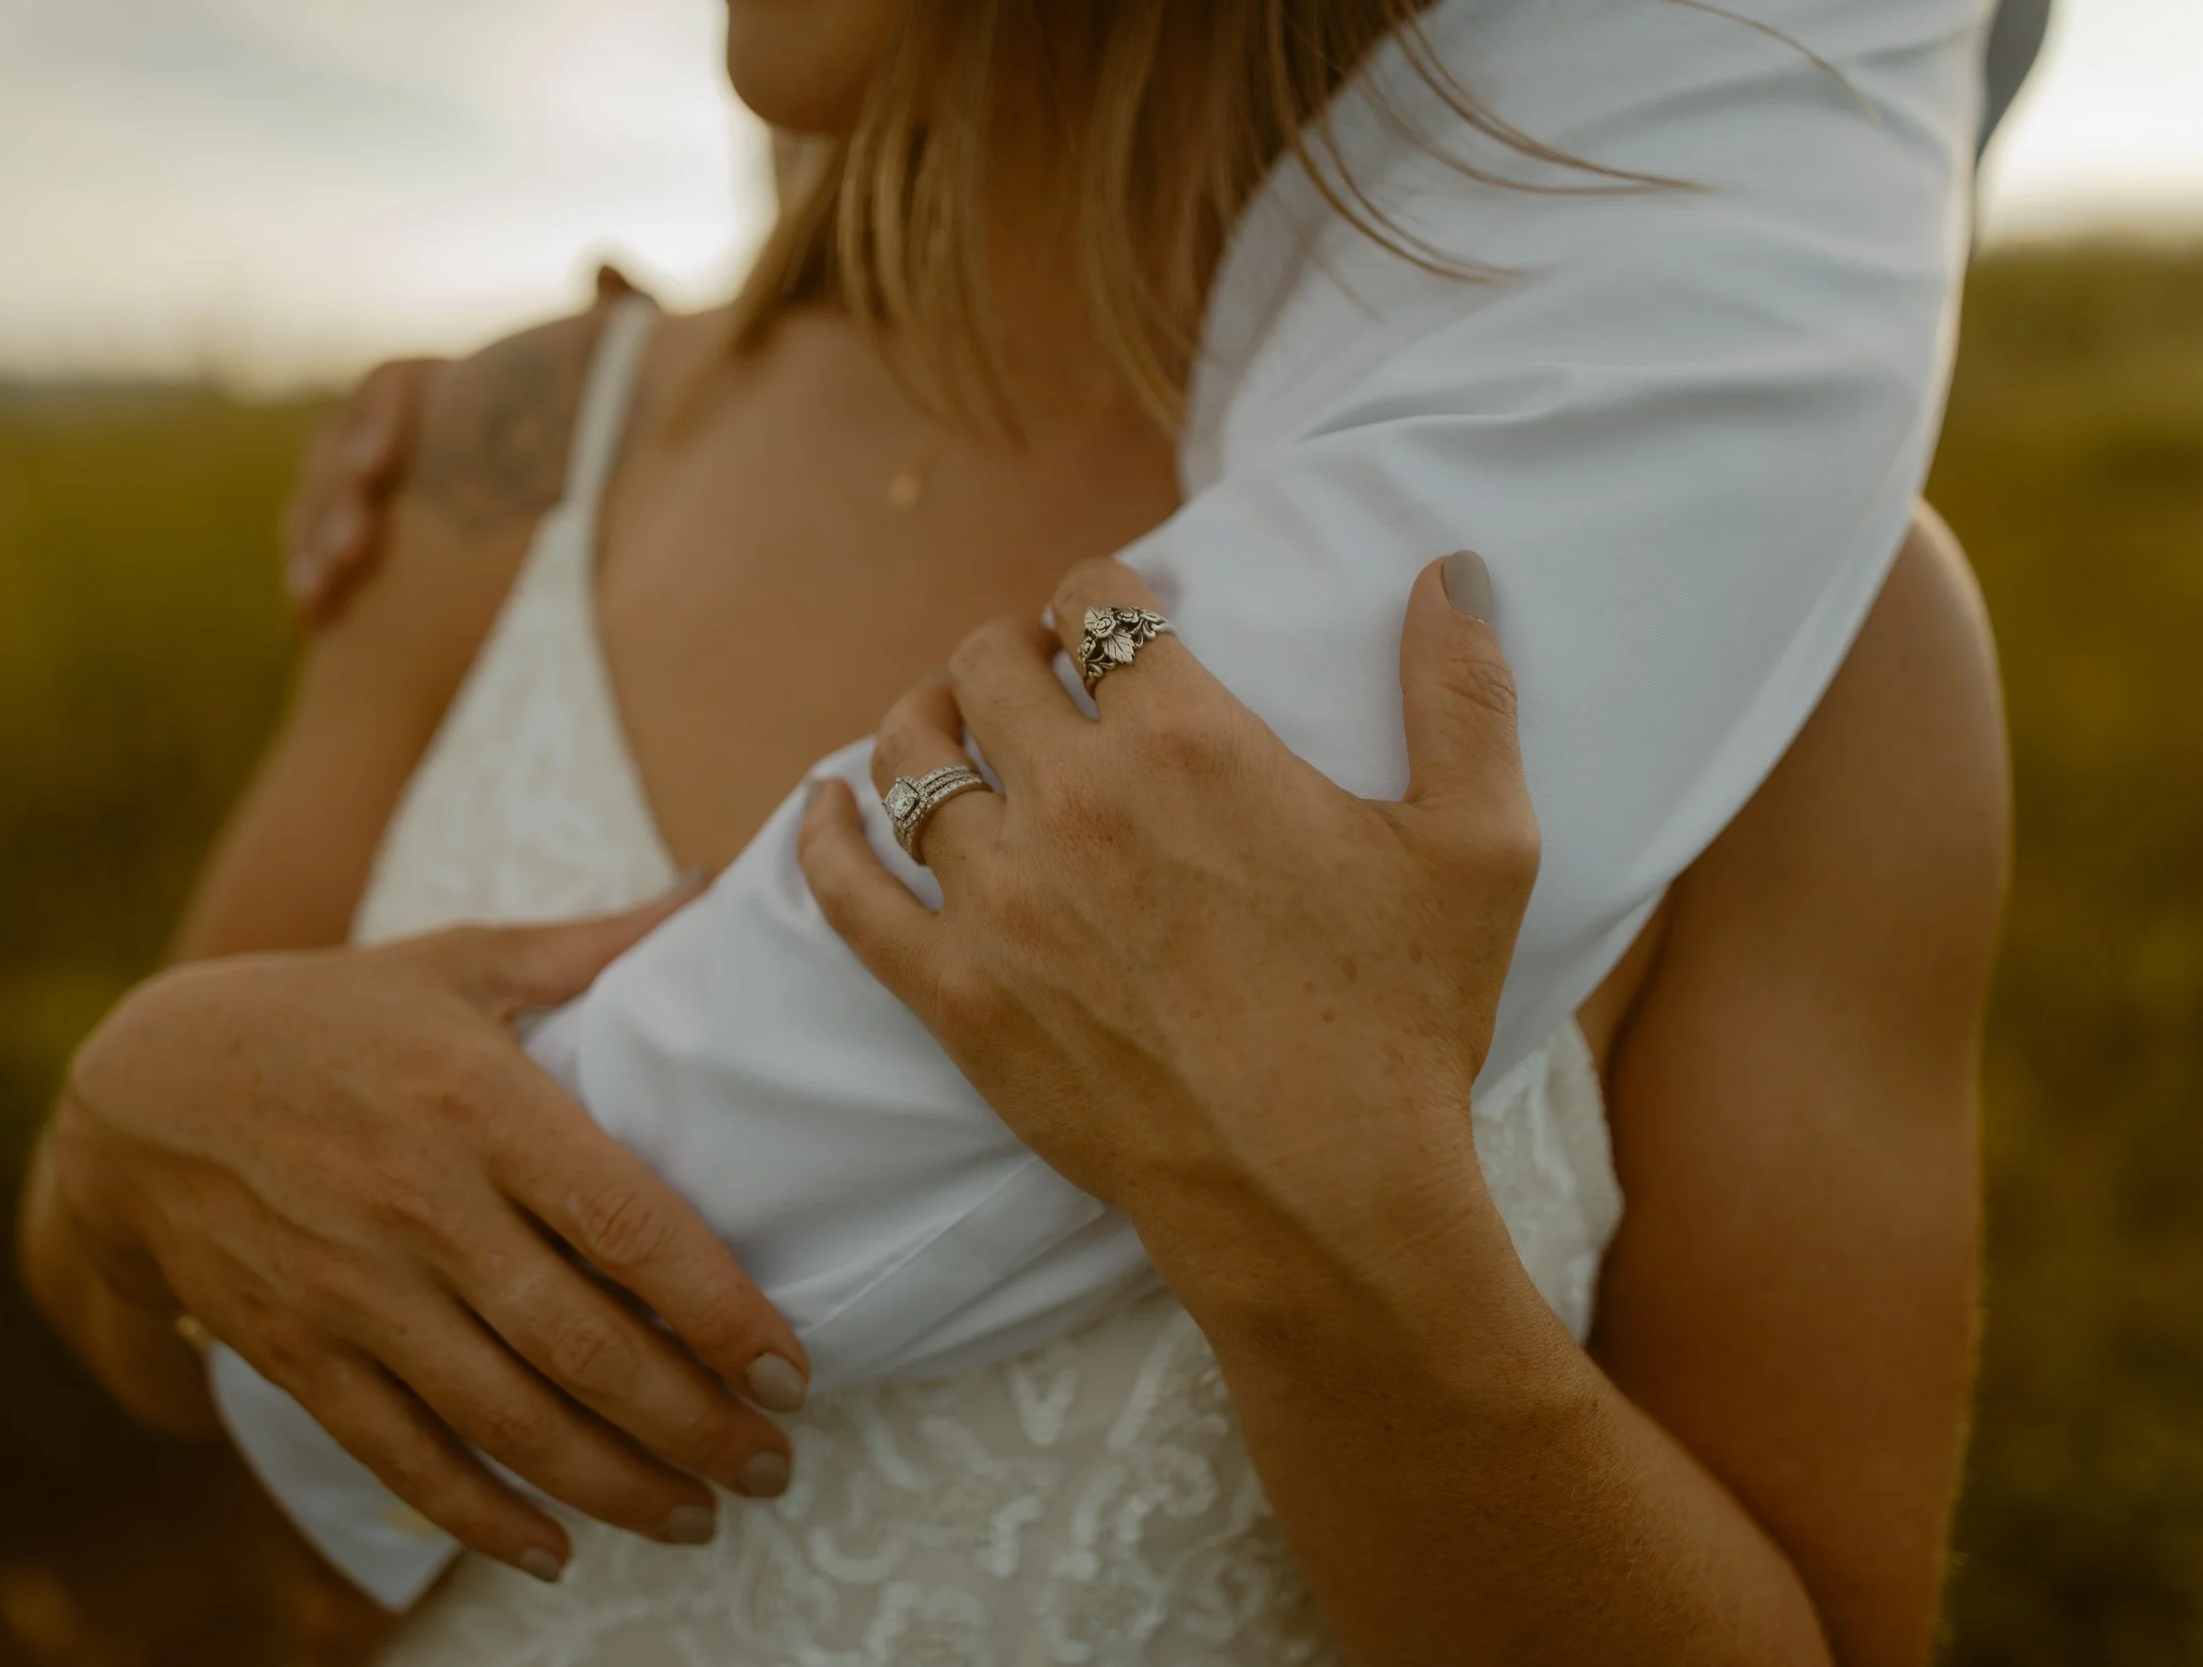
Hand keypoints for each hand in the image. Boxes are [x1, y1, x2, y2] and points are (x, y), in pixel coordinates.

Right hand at [43, 902, 810, 1576]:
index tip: (791, 1367)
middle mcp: (421, 1207)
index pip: (627, 1225)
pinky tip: (560, 1548)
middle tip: (774, 1465)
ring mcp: (354, 1290)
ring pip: (506, 1421)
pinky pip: (403, 1456)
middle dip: (695, 1424)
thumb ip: (590, 944)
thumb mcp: (454, 961)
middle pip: (585, 1347)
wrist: (137, 1091)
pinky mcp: (298, 1351)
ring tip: (701, 1515)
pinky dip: (484, 1517)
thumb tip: (715, 887)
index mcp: (479, 1103)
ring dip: (617, 1485)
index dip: (720, 1310)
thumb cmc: (326, 1017)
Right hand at [277, 263, 644, 631]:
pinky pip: (312, 563)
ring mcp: (365, 497)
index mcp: (447, 391)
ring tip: (322, 591)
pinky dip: (308, 586)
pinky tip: (309, 621)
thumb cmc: (601, 442)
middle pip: (335, 451)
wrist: (591, 532)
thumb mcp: (617, 390)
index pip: (391, 384)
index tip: (381, 468)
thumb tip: (604, 263)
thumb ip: (619, 325)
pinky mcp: (358, 556)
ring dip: (311, 546)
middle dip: (333, 500)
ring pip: (312, 508)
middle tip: (354, 549)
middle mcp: (394, 435)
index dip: (379, 420)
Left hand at [798, 553, 1536, 1257]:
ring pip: (910, 758)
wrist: (1317, 1195)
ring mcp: (999, 899)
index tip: (1102, 612)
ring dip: (921, 719)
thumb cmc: (1404, 1022)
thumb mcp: (1478, 845)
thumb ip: (1463, 692)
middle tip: (1031, 669)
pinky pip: (848, 893)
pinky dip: (823, 837)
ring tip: (940, 721)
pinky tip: (824, 807)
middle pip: (989, 667)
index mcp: (1187, 740)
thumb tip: (1448, 565)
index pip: (1096, 605)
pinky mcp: (955, 993)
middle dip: (1008, 647)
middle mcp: (1074, 799)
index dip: (1095, 592)